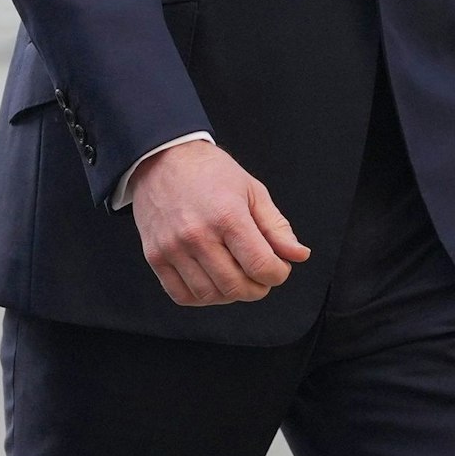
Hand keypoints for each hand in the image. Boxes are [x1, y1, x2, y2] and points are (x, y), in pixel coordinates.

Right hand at [130, 138, 309, 306]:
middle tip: (259, 274)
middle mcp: (197, 235)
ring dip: (230, 294)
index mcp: (227, 216)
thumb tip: (299, 255)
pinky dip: (201, 297)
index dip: (278, 274)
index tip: (278, 267)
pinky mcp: (155, 256)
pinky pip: (181, 295)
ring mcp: (173, 248)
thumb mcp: (252, 191)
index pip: (262, 267)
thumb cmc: (210, 172)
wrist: (162, 158)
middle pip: (236, 286)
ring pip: (210, 295)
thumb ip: (276, 227)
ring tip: (235, 275)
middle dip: (257, 288)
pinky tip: (212, 281)